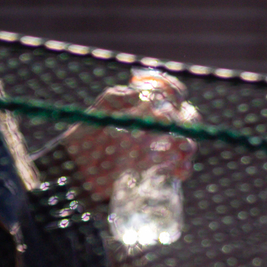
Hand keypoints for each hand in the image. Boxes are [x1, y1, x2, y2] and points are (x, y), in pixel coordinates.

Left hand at [60, 72, 194, 206]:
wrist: (78, 162)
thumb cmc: (90, 127)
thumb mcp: (106, 104)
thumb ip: (124, 96)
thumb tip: (149, 97)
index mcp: (148, 105)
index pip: (173, 95)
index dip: (177, 94)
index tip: (174, 100)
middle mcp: (158, 125)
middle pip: (187, 120)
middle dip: (188, 124)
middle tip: (178, 130)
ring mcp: (159, 148)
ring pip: (186, 145)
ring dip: (188, 148)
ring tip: (182, 154)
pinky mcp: (156, 170)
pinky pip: (177, 169)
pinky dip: (182, 169)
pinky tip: (179, 172)